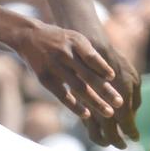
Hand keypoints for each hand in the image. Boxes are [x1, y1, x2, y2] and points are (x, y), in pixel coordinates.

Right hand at [13, 22, 126, 136]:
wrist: (29, 36)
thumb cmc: (60, 40)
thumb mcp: (75, 39)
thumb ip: (90, 54)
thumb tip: (111, 76)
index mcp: (76, 42)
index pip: (91, 56)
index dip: (102, 67)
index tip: (113, 77)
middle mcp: (65, 54)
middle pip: (88, 75)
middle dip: (105, 90)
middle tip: (120, 103)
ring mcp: (55, 67)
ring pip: (78, 88)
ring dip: (95, 102)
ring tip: (109, 113)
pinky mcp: (45, 79)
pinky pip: (63, 96)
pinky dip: (75, 106)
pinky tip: (87, 114)